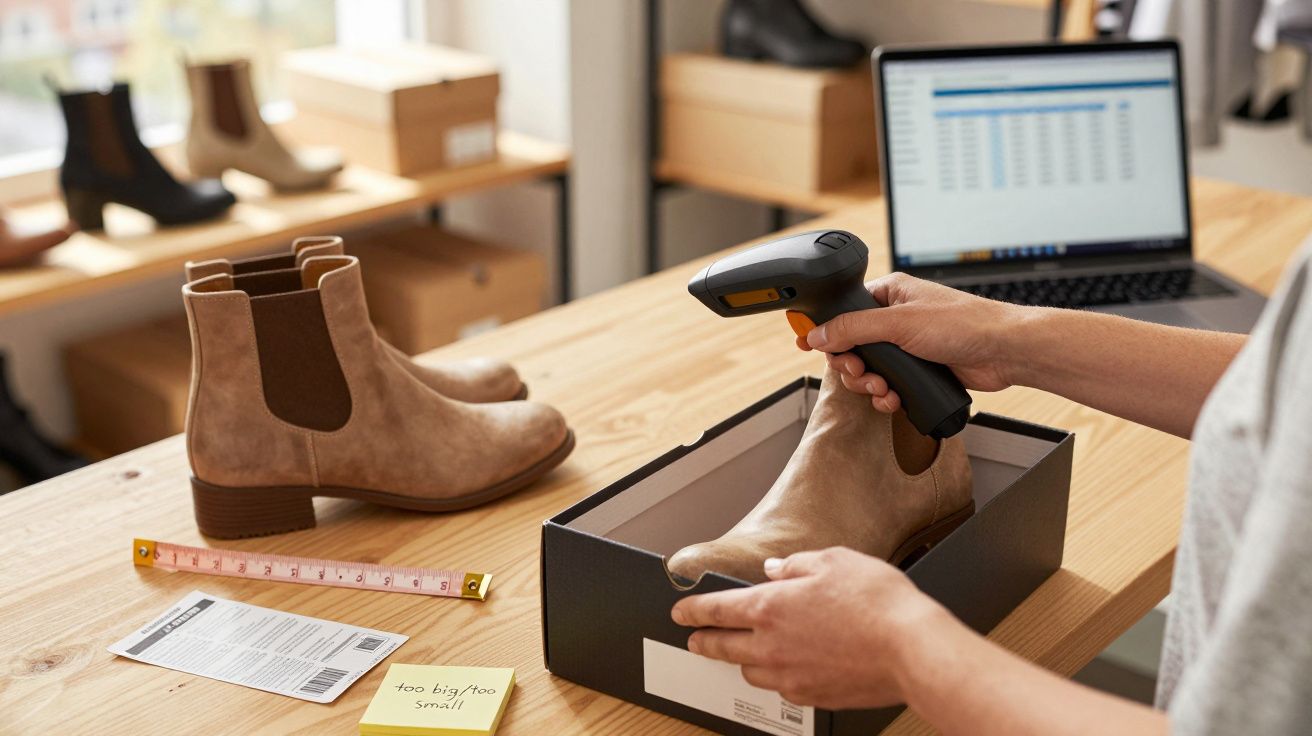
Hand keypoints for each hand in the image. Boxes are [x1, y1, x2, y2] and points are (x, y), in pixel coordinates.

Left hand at [669, 547, 956, 709]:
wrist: (910, 648)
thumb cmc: (877, 602)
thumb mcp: (833, 561)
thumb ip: (796, 565)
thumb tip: (775, 570)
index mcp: (770, 606)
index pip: (716, 609)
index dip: (692, 610)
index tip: (680, 612)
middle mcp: (772, 645)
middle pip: (722, 647)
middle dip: (703, 641)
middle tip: (694, 639)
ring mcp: (790, 675)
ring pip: (749, 671)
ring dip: (740, 660)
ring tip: (741, 653)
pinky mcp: (812, 695)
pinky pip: (780, 688)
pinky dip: (775, 677)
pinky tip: (784, 669)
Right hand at [797, 273, 1028, 412]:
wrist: (1004, 352)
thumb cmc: (965, 323)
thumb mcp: (899, 323)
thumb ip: (854, 328)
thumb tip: (819, 333)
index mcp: (889, 294)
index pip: (844, 311)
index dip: (825, 330)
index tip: (806, 344)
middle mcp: (896, 318)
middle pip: (851, 345)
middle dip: (852, 365)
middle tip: (861, 374)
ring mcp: (907, 346)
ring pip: (869, 370)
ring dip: (870, 384)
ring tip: (883, 389)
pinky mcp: (919, 370)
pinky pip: (888, 386)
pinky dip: (887, 396)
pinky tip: (895, 399)